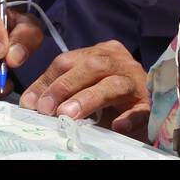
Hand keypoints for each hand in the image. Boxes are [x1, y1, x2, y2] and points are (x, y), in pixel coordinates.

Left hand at [18, 41, 150, 140]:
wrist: (148, 106)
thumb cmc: (110, 98)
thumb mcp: (84, 87)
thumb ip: (63, 90)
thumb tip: (31, 103)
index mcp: (101, 53)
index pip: (68, 61)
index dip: (47, 81)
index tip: (30, 104)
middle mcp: (120, 62)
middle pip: (93, 67)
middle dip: (65, 87)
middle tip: (47, 109)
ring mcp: (137, 83)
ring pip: (114, 85)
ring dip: (89, 99)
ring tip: (68, 116)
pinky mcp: (150, 105)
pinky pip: (141, 109)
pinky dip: (130, 117)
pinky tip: (119, 125)